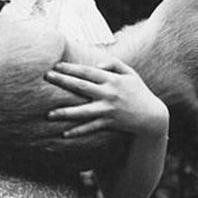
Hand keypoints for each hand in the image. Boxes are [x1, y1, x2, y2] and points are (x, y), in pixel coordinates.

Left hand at [44, 58, 168, 139]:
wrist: (152, 116)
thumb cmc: (139, 92)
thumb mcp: (130, 73)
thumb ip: (114, 63)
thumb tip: (96, 64)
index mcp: (111, 79)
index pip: (87, 71)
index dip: (71, 68)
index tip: (56, 65)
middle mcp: (108, 93)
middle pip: (81, 86)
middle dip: (63, 81)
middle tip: (46, 77)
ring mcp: (108, 109)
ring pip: (83, 111)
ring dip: (65, 113)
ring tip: (49, 114)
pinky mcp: (109, 123)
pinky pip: (90, 128)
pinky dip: (78, 132)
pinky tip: (64, 134)